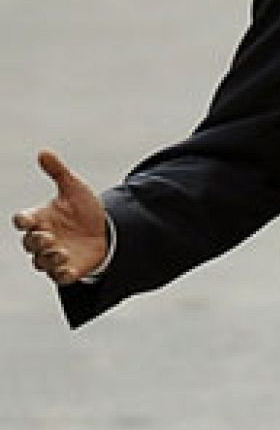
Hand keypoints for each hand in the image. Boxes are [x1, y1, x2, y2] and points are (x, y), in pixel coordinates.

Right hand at [13, 150, 108, 285]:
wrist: (107, 230)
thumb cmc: (84, 209)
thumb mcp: (74, 189)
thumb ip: (58, 172)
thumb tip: (43, 152)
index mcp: (39, 219)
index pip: (22, 221)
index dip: (22, 221)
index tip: (28, 220)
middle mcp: (42, 239)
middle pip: (28, 244)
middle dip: (36, 241)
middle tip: (49, 237)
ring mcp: (53, 256)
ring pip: (40, 262)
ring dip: (48, 258)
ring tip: (61, 251)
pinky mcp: (68, 270)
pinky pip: (58, 277)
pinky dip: (60, 274)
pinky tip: (68, 269)